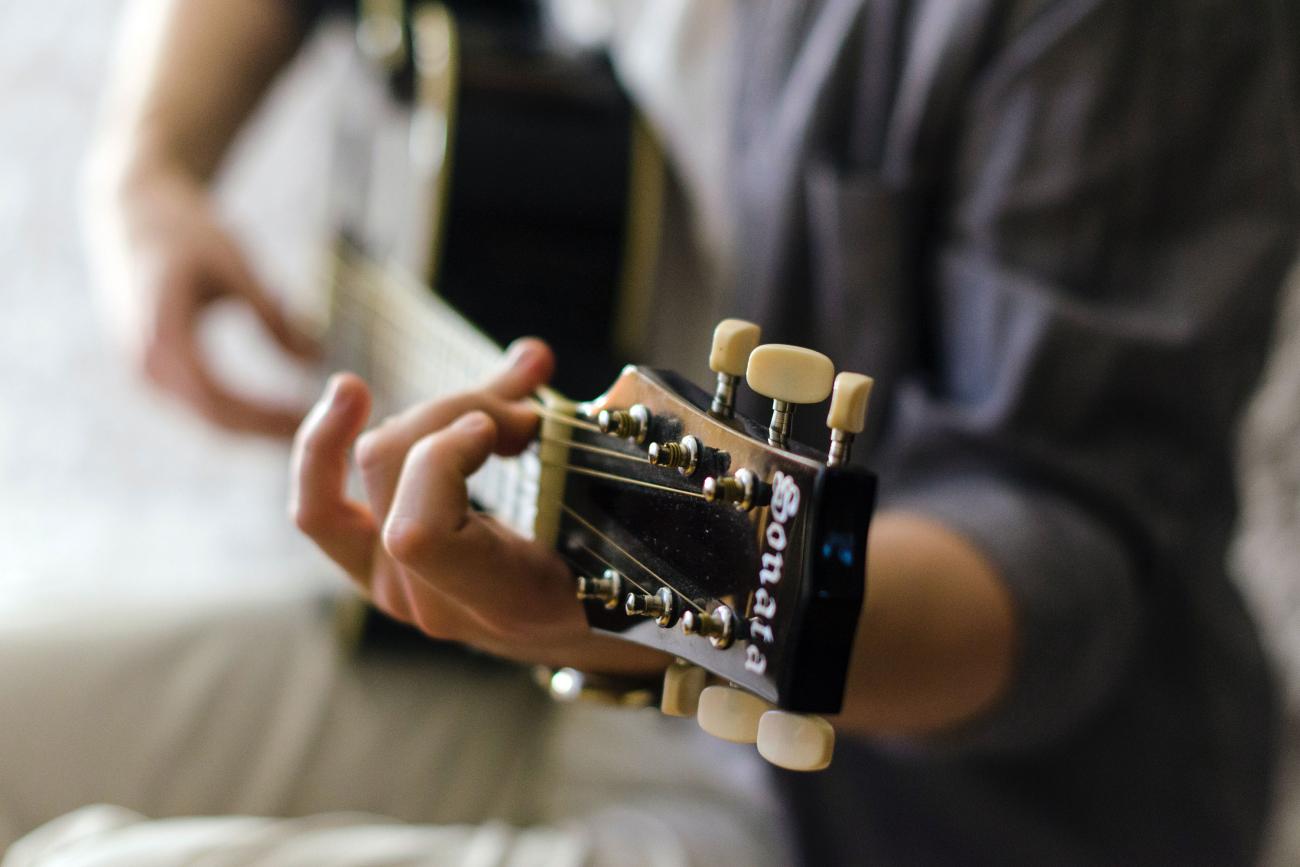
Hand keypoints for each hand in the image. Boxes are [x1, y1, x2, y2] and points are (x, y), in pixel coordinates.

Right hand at [87, 163, 316, 436]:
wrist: (133, 210)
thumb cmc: (187, 229)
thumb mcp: (234, 262)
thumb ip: (272, 312)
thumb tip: (316, 358)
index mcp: (160, 335)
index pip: (216, 399)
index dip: (266, 416)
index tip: (314, 417)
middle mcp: (145, 365)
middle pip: (214, 419)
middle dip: (269, 431)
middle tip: (328, 434)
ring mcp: (146, 373)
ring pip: (208, 421)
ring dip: (259, 429)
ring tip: (313, 424)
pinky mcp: (156, 372)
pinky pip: (203, 406)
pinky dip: (244, 415)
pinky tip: (283, 412)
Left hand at [289, 339, 666, 673]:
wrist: (585, 636)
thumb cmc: (616, 577)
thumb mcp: (620, 530)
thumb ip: (573, 455)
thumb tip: (529, 357)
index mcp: (502, 603)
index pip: (417, 532)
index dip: (448, 455)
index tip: (515, 424)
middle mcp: (430, 601)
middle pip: (392, 462)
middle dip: (464, 409)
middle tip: (533, 412)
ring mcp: (391, 586)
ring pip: (369, 458)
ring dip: (435, 411)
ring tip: (501, 393)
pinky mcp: (370, 564)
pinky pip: (319, 507)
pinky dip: (327, 446)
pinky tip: (348, 394)